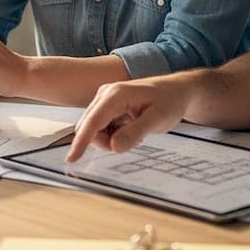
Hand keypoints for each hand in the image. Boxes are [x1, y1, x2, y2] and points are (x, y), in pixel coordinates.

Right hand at [65, 77, 194, 161]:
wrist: (176, 91)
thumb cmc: (169, 101)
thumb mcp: (157, 119)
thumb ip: (135, 132)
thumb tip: (114, 147)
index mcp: (115, 94)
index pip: (93, 121)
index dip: (81, 141)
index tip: (72, 158)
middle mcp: (106, 94)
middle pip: (90, 126)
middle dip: (105, 141)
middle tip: (134, 138)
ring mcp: (105, 99)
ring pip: (94, 128)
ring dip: (110, 138)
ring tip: (135, 131)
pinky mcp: (107, 105)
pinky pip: (101, 127)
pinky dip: (112, 134)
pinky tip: (130, 128)